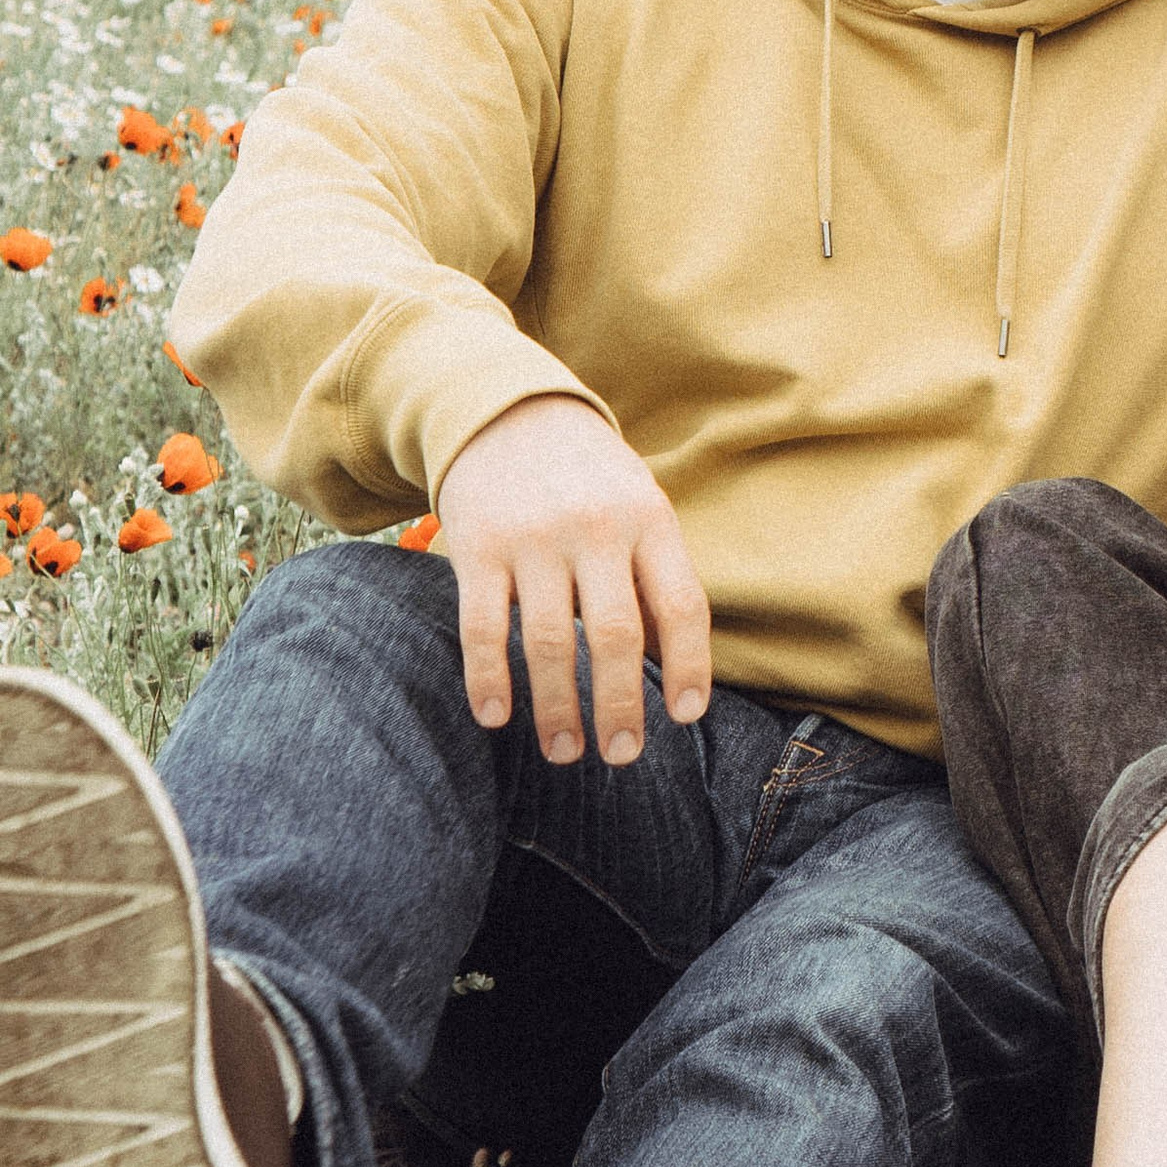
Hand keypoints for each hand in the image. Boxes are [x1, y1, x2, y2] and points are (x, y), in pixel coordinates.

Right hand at [436, 394, 711, 770]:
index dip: (689, 667)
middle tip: (621, 754)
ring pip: (546, 642)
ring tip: (564, 751)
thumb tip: (672, 666)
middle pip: (615, 635)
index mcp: (649, 518)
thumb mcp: (639, 504)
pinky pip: (483, 627)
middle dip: (620, 706)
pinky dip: (489, 679)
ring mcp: (533, 538)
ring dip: (556, 708)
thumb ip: (655, 573)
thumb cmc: (589, 476)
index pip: (681, 605)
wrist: (508, 411)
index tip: (683, 716)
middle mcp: (595, 528)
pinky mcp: (477, 547)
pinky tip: (497, 717)